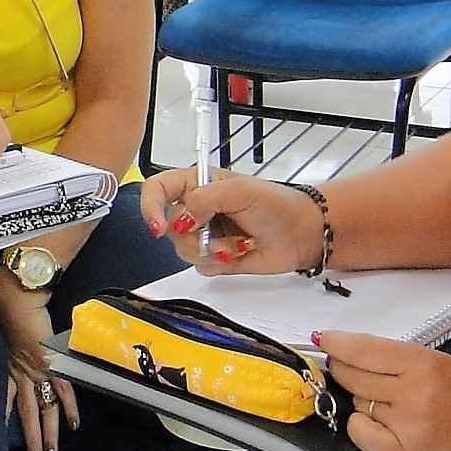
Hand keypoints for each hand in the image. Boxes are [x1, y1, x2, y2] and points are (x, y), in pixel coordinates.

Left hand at [0, 268, 76, 450]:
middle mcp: (21, 375)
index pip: (5, 402)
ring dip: (47, 433)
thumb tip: (15, 354)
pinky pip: (62, 391)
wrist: (18, 297)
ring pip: (43, 409)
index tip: (3, 442)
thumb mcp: (6, 335)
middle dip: (31, 438)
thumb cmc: (11, 310)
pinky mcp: (52, 364)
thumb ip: (11, 348)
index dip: (5, 421)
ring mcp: (37, 371)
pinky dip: (69, 408)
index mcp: (8, 369)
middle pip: (27, 414)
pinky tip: (74, 425)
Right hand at [139, 169, 321, 273]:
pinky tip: (240, 251)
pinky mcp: (213, 257)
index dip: (150, 207)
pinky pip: (200, 266)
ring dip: (213, 250)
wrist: (300, 234)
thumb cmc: (276, 204)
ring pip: (183, 251)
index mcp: (197, 184)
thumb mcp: (240, 191)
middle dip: (196, 236)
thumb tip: (180, 219)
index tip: (160, 228)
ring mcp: (203, 234)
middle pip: (169, 227)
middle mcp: (195, 209)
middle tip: (220, 232)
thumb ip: (205, 199)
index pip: (157, 189)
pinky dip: (220, 262)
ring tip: (239, 242)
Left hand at [318, 333, 450, 450]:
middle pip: (354, 376)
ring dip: (361, 398)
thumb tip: (354, 352)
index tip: (324, 340)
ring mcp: (407, 424)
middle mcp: (412, 392)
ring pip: (358, 403)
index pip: (364, 350)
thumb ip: (400, 358)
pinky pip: (362, 434)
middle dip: (344, 369)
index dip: (338, 344)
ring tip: (387, 399)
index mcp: (424, 363)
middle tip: (346, 368)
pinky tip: (372, 420)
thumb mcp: (443, 361)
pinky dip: (359, 425)